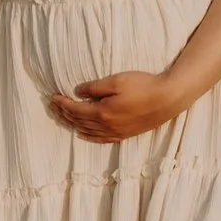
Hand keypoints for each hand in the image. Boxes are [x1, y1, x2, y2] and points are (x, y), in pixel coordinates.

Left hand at [49, 71, 194, 143]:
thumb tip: (78, 92)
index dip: (62, 104)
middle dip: (64, 113)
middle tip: (53, 106)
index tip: (52, 97)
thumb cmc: (143, 86)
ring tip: (63, 117)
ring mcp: (116, 132)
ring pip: (87, 132)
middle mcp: (107, 126)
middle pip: (78, 122)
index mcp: (102, 112)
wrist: (168, 99)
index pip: (75, 110)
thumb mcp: (116, 80)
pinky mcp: (125, 134)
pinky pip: (101, 139)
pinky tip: (82, 134)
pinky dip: (88, 136)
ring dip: (73, 124)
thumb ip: (94, 87)